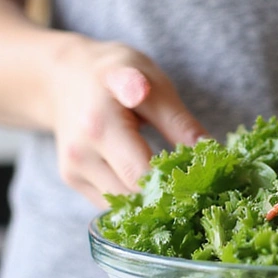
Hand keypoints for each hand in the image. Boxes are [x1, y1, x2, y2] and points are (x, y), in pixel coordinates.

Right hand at [48, 38, 207, 206]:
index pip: (142, 175)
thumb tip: (213, 153)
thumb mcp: (152, 83)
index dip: (176, 185)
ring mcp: (72, 171)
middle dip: (167, 195)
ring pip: (122, 206)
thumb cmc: (114, 72)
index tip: (203, 184)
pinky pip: (110, 202)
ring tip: (175, 183)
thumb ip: (179, 122)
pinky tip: (152, 184)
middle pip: (133, 196)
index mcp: (101, 126)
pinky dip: (133, 198)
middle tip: (197, 187)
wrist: (64, 74)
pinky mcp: (72, 180)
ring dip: (151, 200)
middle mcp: (81, 154)